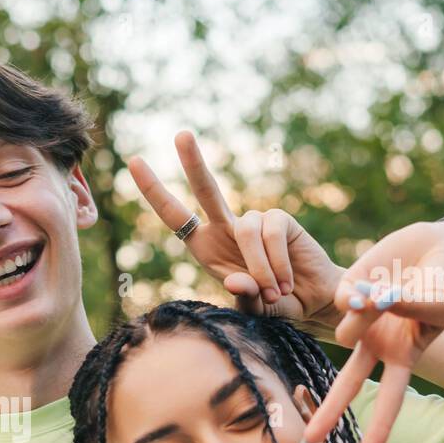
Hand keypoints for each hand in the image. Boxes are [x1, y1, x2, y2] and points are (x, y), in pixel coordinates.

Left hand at [128, 131, 344, 336]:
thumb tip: (234, 281)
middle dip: (193, 162)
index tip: (133, 161)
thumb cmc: (271, 304)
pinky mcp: (279, 219)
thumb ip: (242, 298)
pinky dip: (276, 262)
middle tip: (181, 134)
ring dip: (258, 266)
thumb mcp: (250, 308)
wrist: (310, 302)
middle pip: (205, 189)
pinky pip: (270, 233)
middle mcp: (225, 226)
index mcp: (204, 245)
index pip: (174, 215)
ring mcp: (253, 220)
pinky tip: (285, 281)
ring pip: (244, 229)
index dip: (154, 190)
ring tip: (273, 293)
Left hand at [303, 220, 443, 442]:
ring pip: (345, 333)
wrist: (435, 246)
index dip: (380, 431)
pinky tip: (376, 280)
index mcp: (403, 357)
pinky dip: (363, 291)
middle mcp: (376, 346)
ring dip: (368, 314)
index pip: (391, 401)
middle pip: (348, 385)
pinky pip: (346, 299)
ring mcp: (360, 321)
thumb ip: (409, 307)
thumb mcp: (440, 302)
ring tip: (387, 293)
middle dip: (328, 414)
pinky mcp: (347, 292)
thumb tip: (372, 303)